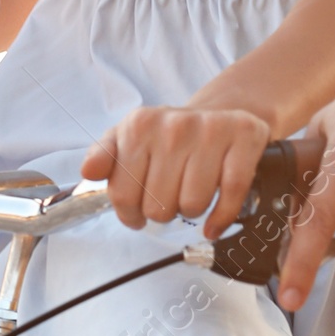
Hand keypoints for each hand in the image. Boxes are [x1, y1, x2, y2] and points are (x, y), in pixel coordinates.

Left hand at [82, 106, 274, 237]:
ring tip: (192, 194)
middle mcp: (175, 124)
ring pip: (193, 204)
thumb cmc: (171, 136)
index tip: (137, 211)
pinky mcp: (245, 138)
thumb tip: (89, 171)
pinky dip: (221, 217)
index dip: (130, 213)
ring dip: (192, 211)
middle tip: (170, 197)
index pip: (123, 194)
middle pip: (158, 205)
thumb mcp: (129, 138)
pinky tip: (213, 221)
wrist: (221, 114)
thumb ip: (104, 155)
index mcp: (140, 125)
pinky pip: (230, 195)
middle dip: (163, 211)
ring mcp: (212, 130)